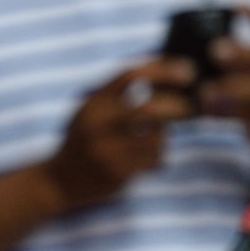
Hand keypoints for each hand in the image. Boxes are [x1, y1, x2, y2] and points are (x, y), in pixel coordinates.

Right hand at [41, 59, 194, 211]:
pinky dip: (157, 158)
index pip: (131, 75)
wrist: (59, 181)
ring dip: (162, 137)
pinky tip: (145, 161)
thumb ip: (119, 95)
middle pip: (150, 109)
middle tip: (190, 107)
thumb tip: (169, 80)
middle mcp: (98, 125)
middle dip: (177, 106)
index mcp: (94, 103)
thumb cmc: (85, 140)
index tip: (188, 70)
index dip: (164, 69)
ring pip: (157, 137)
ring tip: (152, 141)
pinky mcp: (118, 173)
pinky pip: (154, 159)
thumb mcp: (93, 111)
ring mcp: (107, 150)